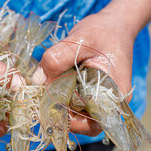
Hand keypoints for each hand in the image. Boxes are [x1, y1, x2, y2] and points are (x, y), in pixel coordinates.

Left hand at [36, 11, 135, 136]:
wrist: (113, 25)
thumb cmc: (103, 32)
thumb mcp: (79, 40)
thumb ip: (57, 59)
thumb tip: (36, 81)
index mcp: (114, 97)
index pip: (91, 125)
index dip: (68, 121)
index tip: (48, 103)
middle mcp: (106, 105)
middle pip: (78, 122)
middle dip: (55, 110)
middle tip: (37, 93)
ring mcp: (94, 101)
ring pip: (70, 112)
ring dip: (53, 101)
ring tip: (42, 81)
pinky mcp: (84, 94)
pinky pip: (68, 101)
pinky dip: (54, 93)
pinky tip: (47, 78)